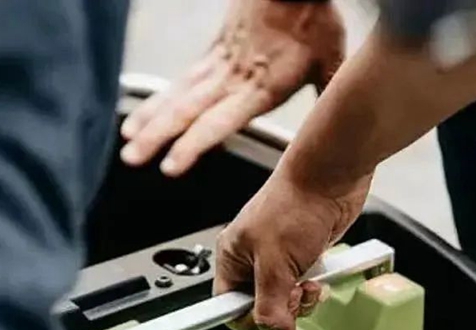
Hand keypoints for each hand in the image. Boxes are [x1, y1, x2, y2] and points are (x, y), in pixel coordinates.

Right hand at [119, 0, 344, 176]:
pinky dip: (157, 101)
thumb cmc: (313, 17)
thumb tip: (348, 125)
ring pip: (178, 96)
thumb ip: (331, 94)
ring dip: (151, 121)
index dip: (194, 144)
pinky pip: (180, 81)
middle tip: (133, 159)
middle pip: (189, 110)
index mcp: (262, 86)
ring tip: (127, 144)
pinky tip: (139, 117)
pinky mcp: (214, 54)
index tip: (172, 165)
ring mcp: (220, 64)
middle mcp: (234, 77)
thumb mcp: (331, 60)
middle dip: (159, 138)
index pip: (219, 120)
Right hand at [214, 165, 370, 329]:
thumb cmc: (297, 203)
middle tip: (295, 294)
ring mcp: (280, 257)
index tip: (270, 323)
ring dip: (302, 300)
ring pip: (285, 299)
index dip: (250, 320)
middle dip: (283, 308)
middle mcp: (252, 258)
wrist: (332, 177)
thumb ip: (272, 307)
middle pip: (261, 307)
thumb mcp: (276, 265)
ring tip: (310, 285)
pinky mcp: (304, 255)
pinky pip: (305, 286)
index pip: (229, 307)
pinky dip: (314, 288)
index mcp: (232, 257)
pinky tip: (320, 278)